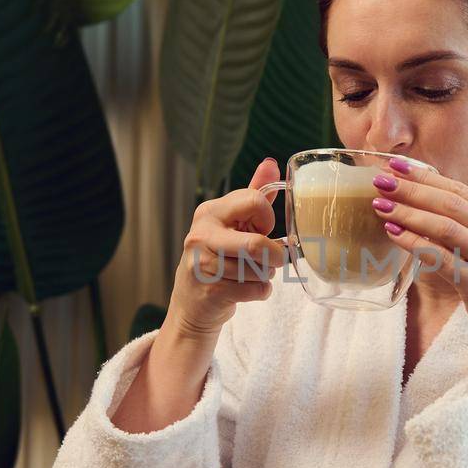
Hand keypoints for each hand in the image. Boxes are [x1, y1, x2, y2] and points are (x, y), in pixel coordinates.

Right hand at [166, 157, 289, 338]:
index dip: (267, 218)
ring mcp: (203, 264)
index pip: (256, 201)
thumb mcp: (232, 222)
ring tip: (251, 273)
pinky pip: (256, 290)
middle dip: (275, 254)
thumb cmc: (218, 256)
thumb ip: (253, 193)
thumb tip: (271, 163)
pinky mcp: (210, 291)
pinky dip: (260, 291)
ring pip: (260, 269)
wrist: (192, 303)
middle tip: (273, 258)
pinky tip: (245, 289)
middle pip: (257, 244)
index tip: (262, 229)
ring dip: (267, 275)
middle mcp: (202, 235)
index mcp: (209, 211)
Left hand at [371, 156, 467, 370]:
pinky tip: (393, 234)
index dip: (427, 176)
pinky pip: (442, 259)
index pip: (462, 191)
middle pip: (452, 204)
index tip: (397, 166)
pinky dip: (414, 244)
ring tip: (380, 206)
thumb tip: (424, 202)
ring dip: (409, 213)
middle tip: (381, 181)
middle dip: (413, 189)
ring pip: (446, 227)